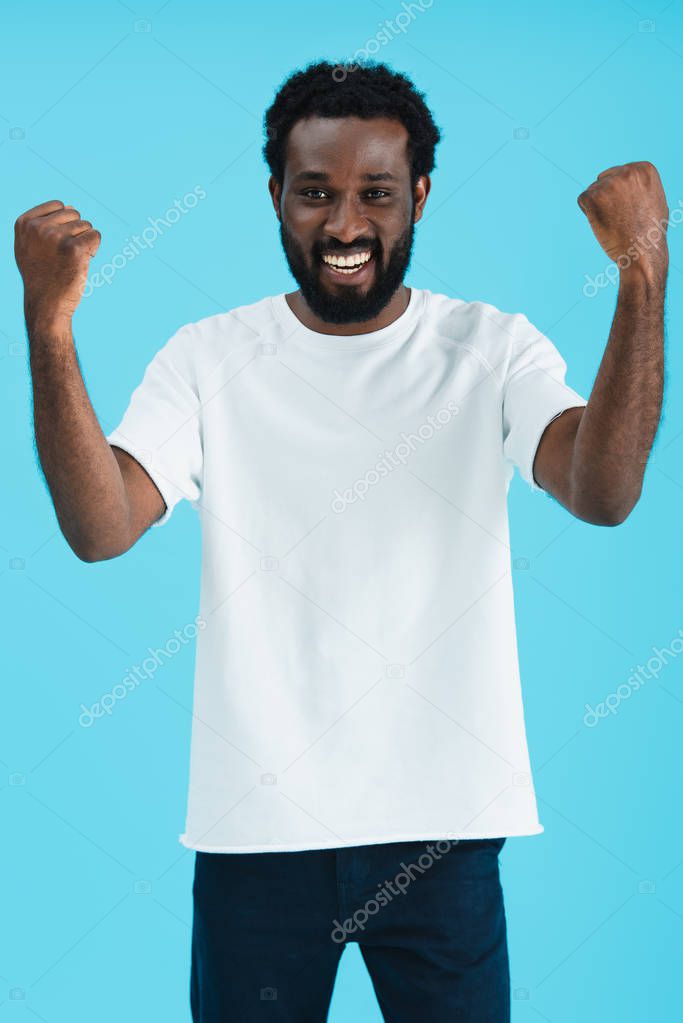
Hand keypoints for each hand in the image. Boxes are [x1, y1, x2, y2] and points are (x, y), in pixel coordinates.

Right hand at [14, 200, 100, 327]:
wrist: (46, 304)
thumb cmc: (41, 276)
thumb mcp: (30, 246)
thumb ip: (44, 224)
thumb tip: (70, 206)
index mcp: (25, 223)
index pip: (58, 205)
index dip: (64, 224)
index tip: (56, 245)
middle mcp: (38, 227)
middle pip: (73, 213)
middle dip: (76, 232)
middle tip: (65, 255)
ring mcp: (56, 237)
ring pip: (86, 225)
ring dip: (84, 242)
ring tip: (70, 261)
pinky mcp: (74, 249)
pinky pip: (95, 236)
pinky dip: (94, 249)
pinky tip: (82, 262)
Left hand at [577, 161, 668, 281]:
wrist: (642, 252)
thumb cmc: (649, 232)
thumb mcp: (654, 199)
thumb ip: (640, 185)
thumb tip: (628, 180)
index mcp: (644, 169)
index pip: (620, 173)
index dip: (621, 193)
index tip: (629, 207)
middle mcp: (628, 172)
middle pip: (605, 179)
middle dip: (607, 197)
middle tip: (619, 217)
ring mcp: (610, 184)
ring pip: (593, 190)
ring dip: (598, 206)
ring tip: (613, 222)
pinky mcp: (593, 197)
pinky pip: (583, 200)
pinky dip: (588, 212)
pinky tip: (602, 223)